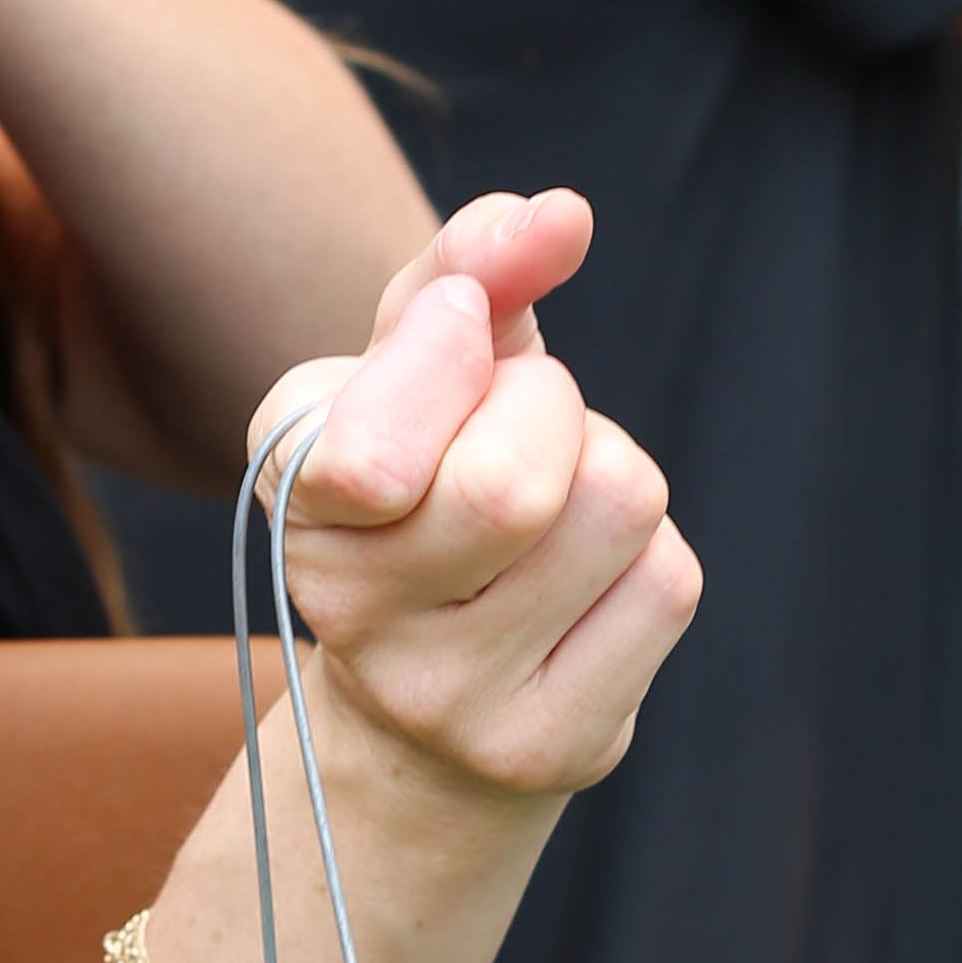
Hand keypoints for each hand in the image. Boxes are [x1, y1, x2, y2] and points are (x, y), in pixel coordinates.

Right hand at [254, 191, 700, 799]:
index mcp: (294, 506)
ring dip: (609, 467)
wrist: (425, 707)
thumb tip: (560, 215)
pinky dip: (647, 552)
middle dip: (550, 407)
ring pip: (616, 505)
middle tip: (521, 428)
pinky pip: (667, 583)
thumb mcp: (411, 370)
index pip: (372, 455)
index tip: (461, 331)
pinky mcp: (556, 747)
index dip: (448, 356)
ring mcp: (452, 702)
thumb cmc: (424, 489)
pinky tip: (585, 579)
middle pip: (521, 479)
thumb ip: (467, 274)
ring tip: (555, 503)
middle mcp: (352, 621)